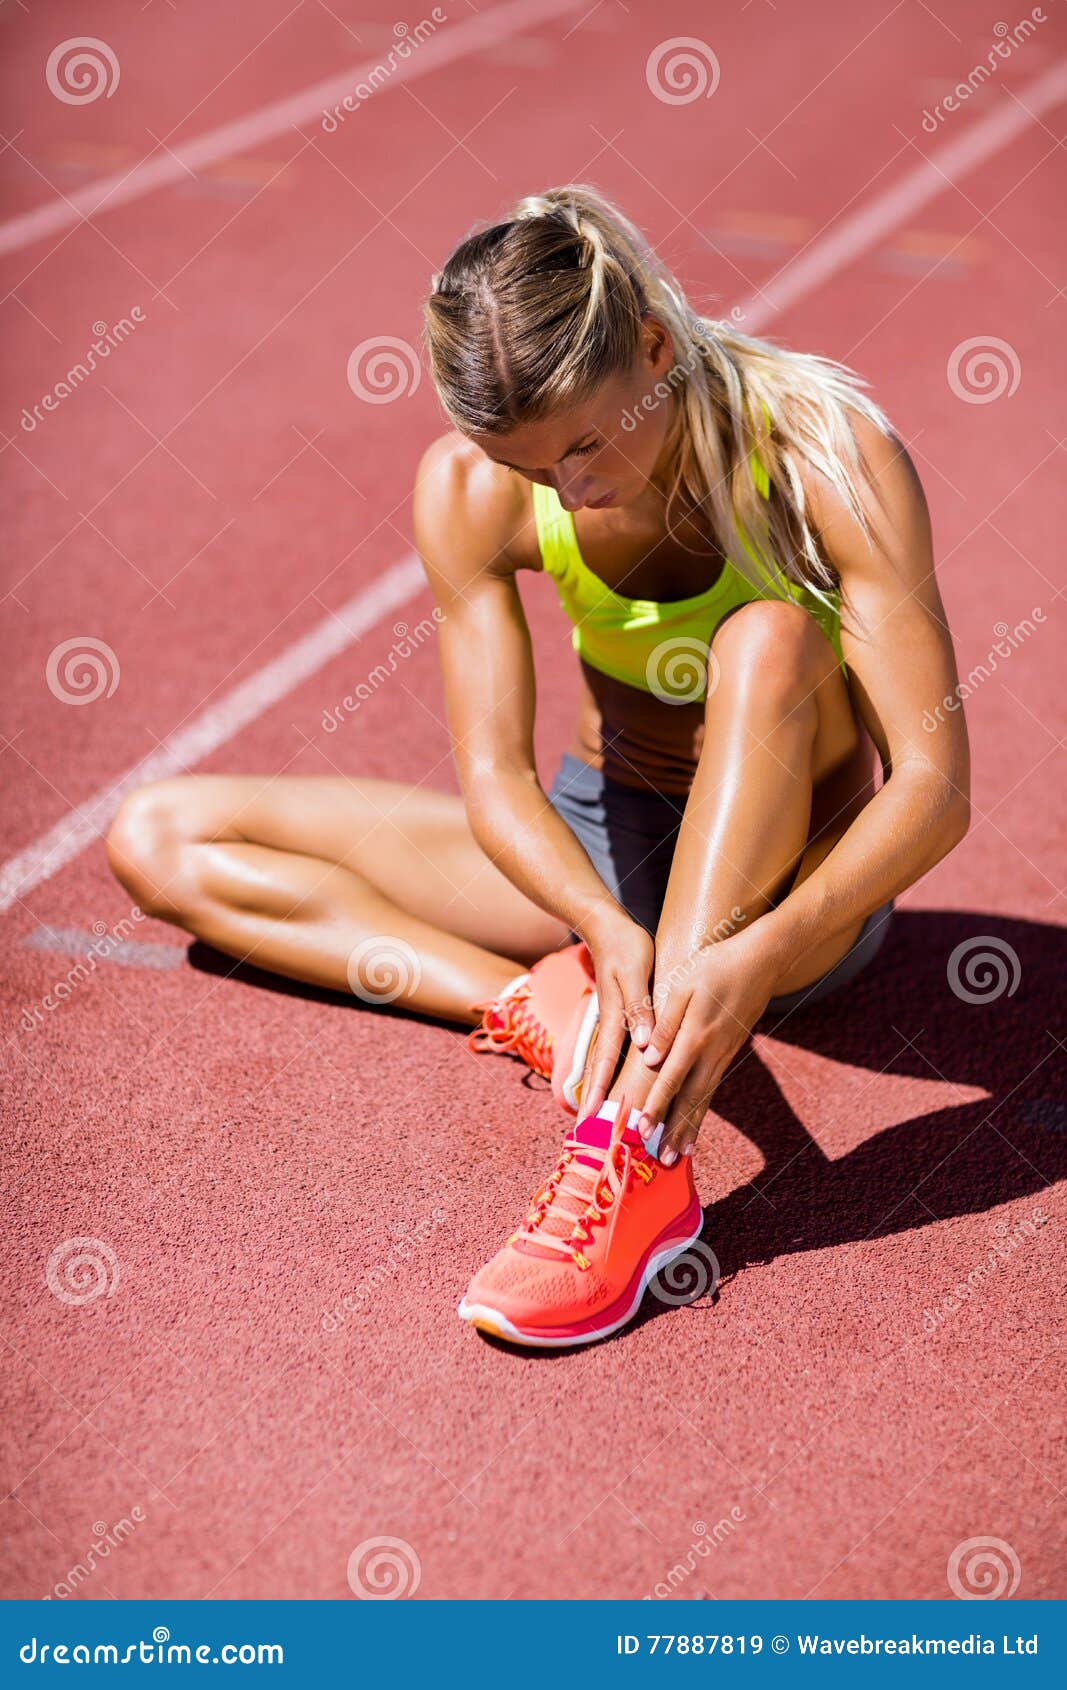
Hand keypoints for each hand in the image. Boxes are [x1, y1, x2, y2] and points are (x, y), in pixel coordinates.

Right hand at [578, 905, 655, 1116]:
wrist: (607, 927)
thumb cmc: (626, 947)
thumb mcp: (636, 972)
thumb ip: (639, 1007)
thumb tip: (642, 1045)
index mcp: (616, 1016)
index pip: (608, 1060)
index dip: (602, 1088)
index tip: (593, 1115)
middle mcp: (612, 1023)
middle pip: (602, 1067)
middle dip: (594, 1097)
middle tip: (585, 1128)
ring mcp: (613, 1020)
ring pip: (606, 1061)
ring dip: (601, 1086)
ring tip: (594, 1113)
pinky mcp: (618, 1015)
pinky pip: (613, 1048)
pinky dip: (608, 1069)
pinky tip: (611, 1081)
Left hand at [636, 928, 780, 1162]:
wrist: (760, 959)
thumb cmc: (715, 965)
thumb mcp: (684, 985)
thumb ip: (666, 1023)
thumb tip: (650, 1057)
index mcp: (695, 1036)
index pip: (671, 1078)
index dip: (656, 1106)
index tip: (642, 1131)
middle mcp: (711, 1052)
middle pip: (690, 1099)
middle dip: (674, 1131)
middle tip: (662, 1160)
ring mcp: (723, 1054)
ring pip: (704, 1097)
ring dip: (691, 1127)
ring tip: (679, 1155)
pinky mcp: (729, 1051)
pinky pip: (713, 1087)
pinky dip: (703, 1109)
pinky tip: (696, 1121)